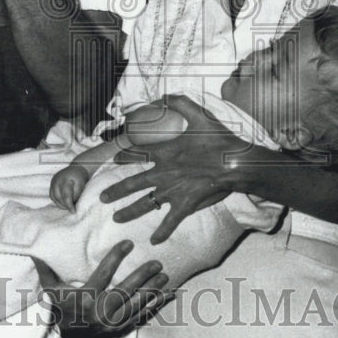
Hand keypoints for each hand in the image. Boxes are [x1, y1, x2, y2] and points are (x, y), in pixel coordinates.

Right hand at [33, 240, 169, 335]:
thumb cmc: (61, 311)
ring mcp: (112, 323)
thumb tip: (37, 250)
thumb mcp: (51, 291)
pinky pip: (141, 317)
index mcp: (84, 300)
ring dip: (152, 291)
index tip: (128, 243)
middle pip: (125, 291)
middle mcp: (100, 313)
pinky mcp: (121, 329)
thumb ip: (46, 271)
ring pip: (136, 305)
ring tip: (165, 276)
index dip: (116, 257)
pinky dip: (155, 306)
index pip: (103, 274)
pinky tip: (167, 296)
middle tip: (157, 262)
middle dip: (142, 276)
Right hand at [50, 162, 88, 211]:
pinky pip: (52, 195)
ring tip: (67, 207)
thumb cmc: (81, 177)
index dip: (69, 205)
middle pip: (58, 197)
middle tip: (71, 210)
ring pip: (54, 197)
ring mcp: (53, 181)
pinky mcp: (52, 183)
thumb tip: (72, 206)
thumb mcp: (82, 186)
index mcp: (65, 179)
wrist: (77, 168)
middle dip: (65, 205)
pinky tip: (63, 203)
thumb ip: (76, 196)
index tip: (74, 211)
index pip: (66, 196)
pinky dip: (57, 200)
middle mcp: (57, 180)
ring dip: (60, 204)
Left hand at [99, 94, 255, 243]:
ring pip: (144, 204)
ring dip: (129, 212)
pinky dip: (162, 232)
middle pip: (132, 184)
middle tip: (101, 198)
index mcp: (164, 152)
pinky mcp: (185, 205)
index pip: (136, 154)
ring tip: (116, 218)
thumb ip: (178, 102)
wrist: (235, 163)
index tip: (113, 159)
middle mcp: (163, 173)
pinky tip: (154, 241)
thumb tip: (163, 96)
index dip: (123, 156)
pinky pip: (170, 221)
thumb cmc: (219, 140)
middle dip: (115, 191)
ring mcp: (172, 191)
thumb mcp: (198, 114)